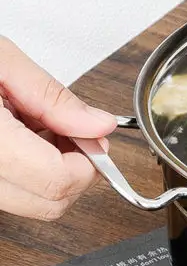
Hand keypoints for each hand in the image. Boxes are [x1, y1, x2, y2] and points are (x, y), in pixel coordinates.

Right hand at [0, 37, 116, 220]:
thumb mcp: (1, 61)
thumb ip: (52, 98)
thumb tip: (97, 126)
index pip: (57, 181)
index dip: (89, 162)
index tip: (93, 137)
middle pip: (48, 204)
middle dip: (76, 172)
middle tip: (75, 133)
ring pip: (30, 203)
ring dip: (52, 172)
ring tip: (37, 126)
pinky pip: (7, 193)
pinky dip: (27, 172)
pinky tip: (20, 135)